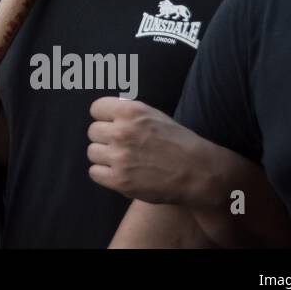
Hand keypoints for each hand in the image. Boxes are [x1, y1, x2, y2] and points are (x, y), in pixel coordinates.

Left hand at [87, 97, 212, 205]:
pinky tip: (120, 173)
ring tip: (123, 160)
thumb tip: (107, 111)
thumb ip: (129, 113)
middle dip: (105, 138)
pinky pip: (94, 173)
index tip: (113, 125)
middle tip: (122, 146)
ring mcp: (119, 157)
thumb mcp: (154, 115)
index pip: (96, 109)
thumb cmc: (178, 142)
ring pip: (92, 152)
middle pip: (93, 132)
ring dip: (104, 157)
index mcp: (130, 112)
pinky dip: (105, 174)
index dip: (104, 118)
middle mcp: (122, 132)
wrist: (198, 172)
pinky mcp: (119, 180)